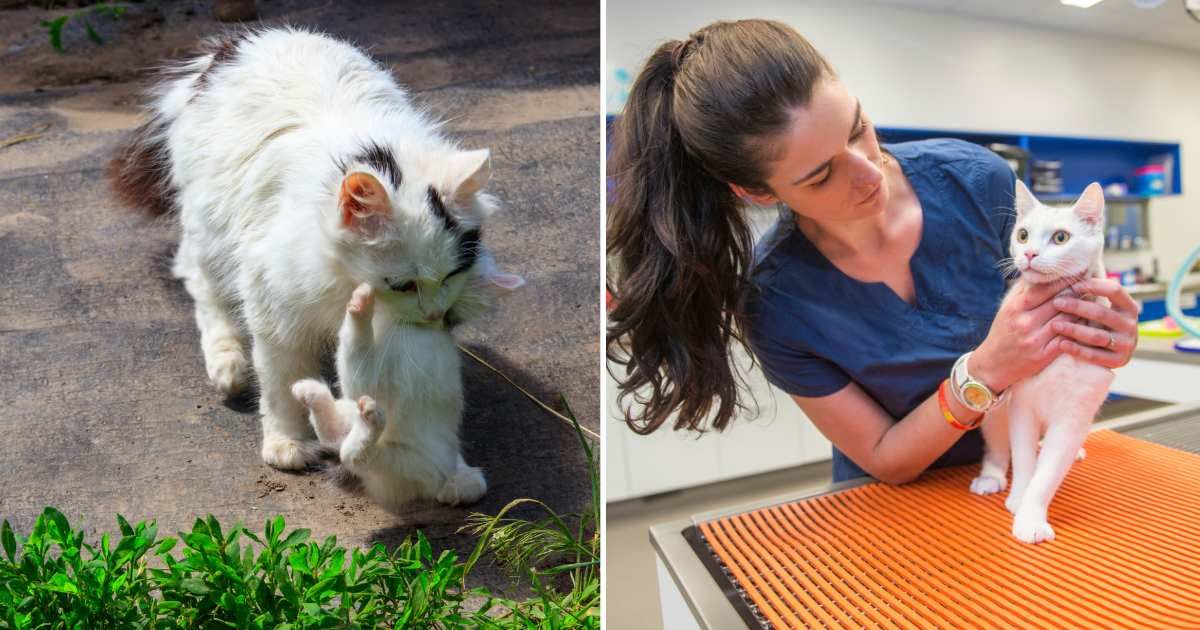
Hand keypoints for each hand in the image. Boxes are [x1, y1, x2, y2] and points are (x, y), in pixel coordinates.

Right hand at [971, 275, 1079, 391]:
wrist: (993, 364)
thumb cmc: (1002, 332)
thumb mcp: (1006, 308)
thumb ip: (1021, 290)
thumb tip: (1038, 272)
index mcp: (1015, 309)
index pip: (1043, 289)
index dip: (1061, 281)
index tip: (1073, 274)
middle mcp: (1024, 324)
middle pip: (1058, 303)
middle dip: (1074, 294)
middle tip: (1087, 286)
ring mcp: (1034, 341)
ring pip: (1066, 320)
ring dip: (1080, 310)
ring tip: (1089, 302)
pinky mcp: (1043, 356)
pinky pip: (1067, 338)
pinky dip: (1078, 329)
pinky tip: (1085, 322)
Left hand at [1050, 278, 1137, 367]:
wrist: (1114, 354)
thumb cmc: (1101, 324)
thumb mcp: (1103, 308)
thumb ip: (1092, 296)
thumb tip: (1068, 278)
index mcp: (1129, 307)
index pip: (1115, 290)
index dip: (1094, 286)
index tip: (1073, 286)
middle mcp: (1131, 325)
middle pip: (1102, 313)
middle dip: (1077, 307)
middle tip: (1056, 303)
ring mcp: (1126, 344)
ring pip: (1097, 335)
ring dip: (1074, 329)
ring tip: (1055, 325)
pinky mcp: (1118, 360)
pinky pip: (1095, 355)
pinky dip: (1077, 349)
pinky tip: (1061, 344)